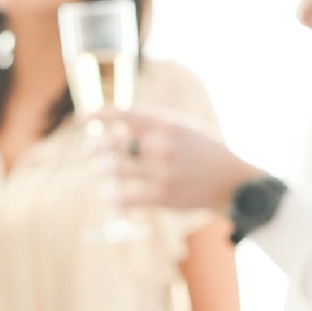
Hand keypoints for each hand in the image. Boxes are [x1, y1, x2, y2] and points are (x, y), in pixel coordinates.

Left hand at [91, 107, 262, 215]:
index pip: (124, 114)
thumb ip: (155, 124)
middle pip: (113, 143)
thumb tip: (119, 124)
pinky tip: (109, 194)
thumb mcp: (185, 128)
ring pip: (115, 170)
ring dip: (103, 170)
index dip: (98, 114)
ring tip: (102, 170)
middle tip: (90, 150)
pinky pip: (126, 197)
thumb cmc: (204, 152)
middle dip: (94, 146)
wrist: (231, 182)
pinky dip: (113, 196)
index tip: (80, 118)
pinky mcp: (163, 197)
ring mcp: (162, 173)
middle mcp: (163, 146)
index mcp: (168, 124)